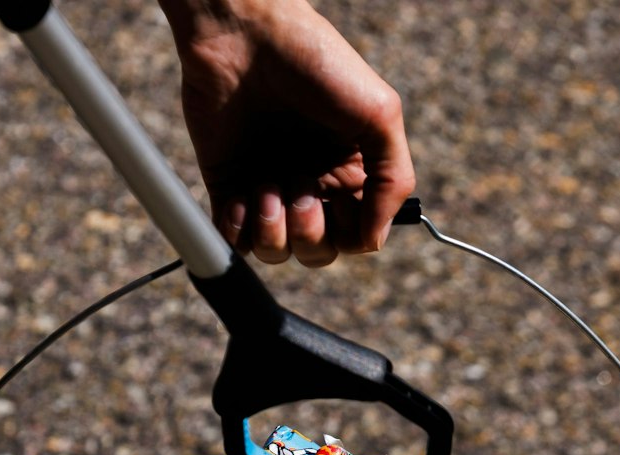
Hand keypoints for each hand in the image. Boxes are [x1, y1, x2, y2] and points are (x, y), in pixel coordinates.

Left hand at [160, 0, 415, 266]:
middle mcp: (312, 183)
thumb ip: (392, 180)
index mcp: (352, 170)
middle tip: (299, 190)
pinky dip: (239, 231)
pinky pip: (234, 239)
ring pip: (276, 252)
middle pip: (318, 252)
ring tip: (267, 189)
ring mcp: (268, 187)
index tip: (340, 201)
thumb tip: (375, 240)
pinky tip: (243, 197)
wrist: (244, 36)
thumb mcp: (379, 113)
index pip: (357, 236)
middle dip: (311, 235)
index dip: (350, 233)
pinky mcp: (227, 185)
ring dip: (274, 233)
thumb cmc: (317, 63)